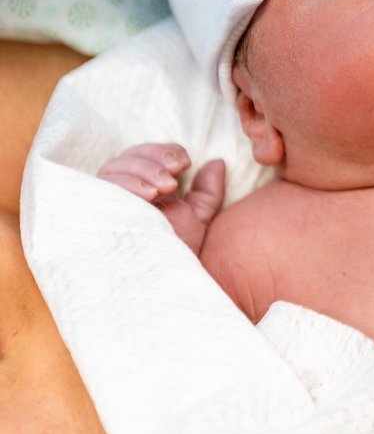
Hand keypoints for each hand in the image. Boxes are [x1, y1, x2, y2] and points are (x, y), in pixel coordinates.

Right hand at [98, 143, 224, 253]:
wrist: (161, 282)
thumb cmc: (176, 253)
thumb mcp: (197, 219)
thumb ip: (207, 192)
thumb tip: (217, 162)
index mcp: (145, 187)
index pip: (146, 154)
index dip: (164, 151)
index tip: (185, 162)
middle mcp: (123, 191)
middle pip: (128, 157)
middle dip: (154, 159)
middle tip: (173, 176)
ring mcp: (107, 201)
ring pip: (113, 168)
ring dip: (141, 171)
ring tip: (164, 188)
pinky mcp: (95, 212)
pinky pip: (100, 188)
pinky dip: (124, 186)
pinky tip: (146, 195)